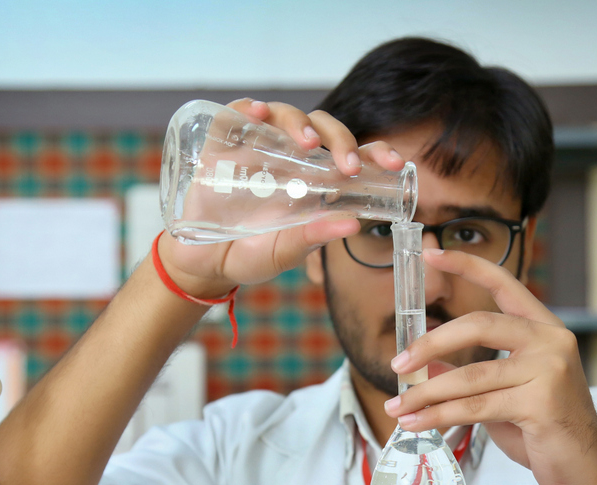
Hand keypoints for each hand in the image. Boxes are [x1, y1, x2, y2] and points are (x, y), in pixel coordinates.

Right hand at [158, 99, 406, 297]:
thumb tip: (351, 224)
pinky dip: (246, 109)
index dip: (374, 152)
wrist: (203, 263)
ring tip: (306, 144)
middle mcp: (290, 159)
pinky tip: (256, 114)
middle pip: (322, 129)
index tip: (393, 163)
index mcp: (315, 182)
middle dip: (340, 138)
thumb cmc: (249, 255)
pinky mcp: (222, 146)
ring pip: (284, 115)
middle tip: (348, 165)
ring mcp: (256, 149)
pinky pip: (234, 116)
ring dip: (299, 123)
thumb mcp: (283, 254)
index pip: (351, 155)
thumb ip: (312, 238)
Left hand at [383, 249, 596, 484]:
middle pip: (479, 324)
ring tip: (396, 406)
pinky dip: (438, 416)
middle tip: (398, 364)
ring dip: (426, 392)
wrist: (585, 472)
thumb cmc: (545, 431)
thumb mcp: (502, 395)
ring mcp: (550, 371)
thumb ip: (469, 375)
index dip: (466, 265)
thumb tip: (424, 366)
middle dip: (431, 344)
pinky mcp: (541, 404)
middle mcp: (551, 341)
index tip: (429, 252)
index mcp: (544, 329)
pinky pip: (475, 407)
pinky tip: (416, 424)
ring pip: (471, 375)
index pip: (503, 283)